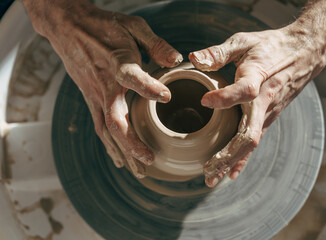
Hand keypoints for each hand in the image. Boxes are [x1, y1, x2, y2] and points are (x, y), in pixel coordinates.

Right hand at [22, 0, 182, 177]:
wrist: (68, 27)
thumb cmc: (103, 26)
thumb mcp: (133, 27)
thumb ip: (155, 44)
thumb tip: (176, 59)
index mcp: (118, 64)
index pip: (132, 78)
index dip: (148, 87)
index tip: (166, 96)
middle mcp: (105, 86)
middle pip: (115, 121)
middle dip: (132, 143)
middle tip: (150, 160)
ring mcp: (95, 96)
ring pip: (107, 131)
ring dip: (123, 153)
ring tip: (138, 171)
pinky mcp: (90, 99)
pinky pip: (100, 127)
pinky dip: (110, 146)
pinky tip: (119, 158)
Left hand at [189, 14, 325, 186]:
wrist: (304, 53)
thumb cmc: (271, 46)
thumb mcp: (244, 41)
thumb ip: (218, 52)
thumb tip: (192, 59)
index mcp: (258, 77)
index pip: (244, 91)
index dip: (224, 98)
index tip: (205, 101)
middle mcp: (264, 102)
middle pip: (248, 135)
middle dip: (226, 155)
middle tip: (206, 170)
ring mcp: (268, 113)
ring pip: (250, 144)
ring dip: (231, 163)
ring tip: (211, 179)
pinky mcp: (268, 117)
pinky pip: (255, 142)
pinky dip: (242, 159)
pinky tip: (232, 173)